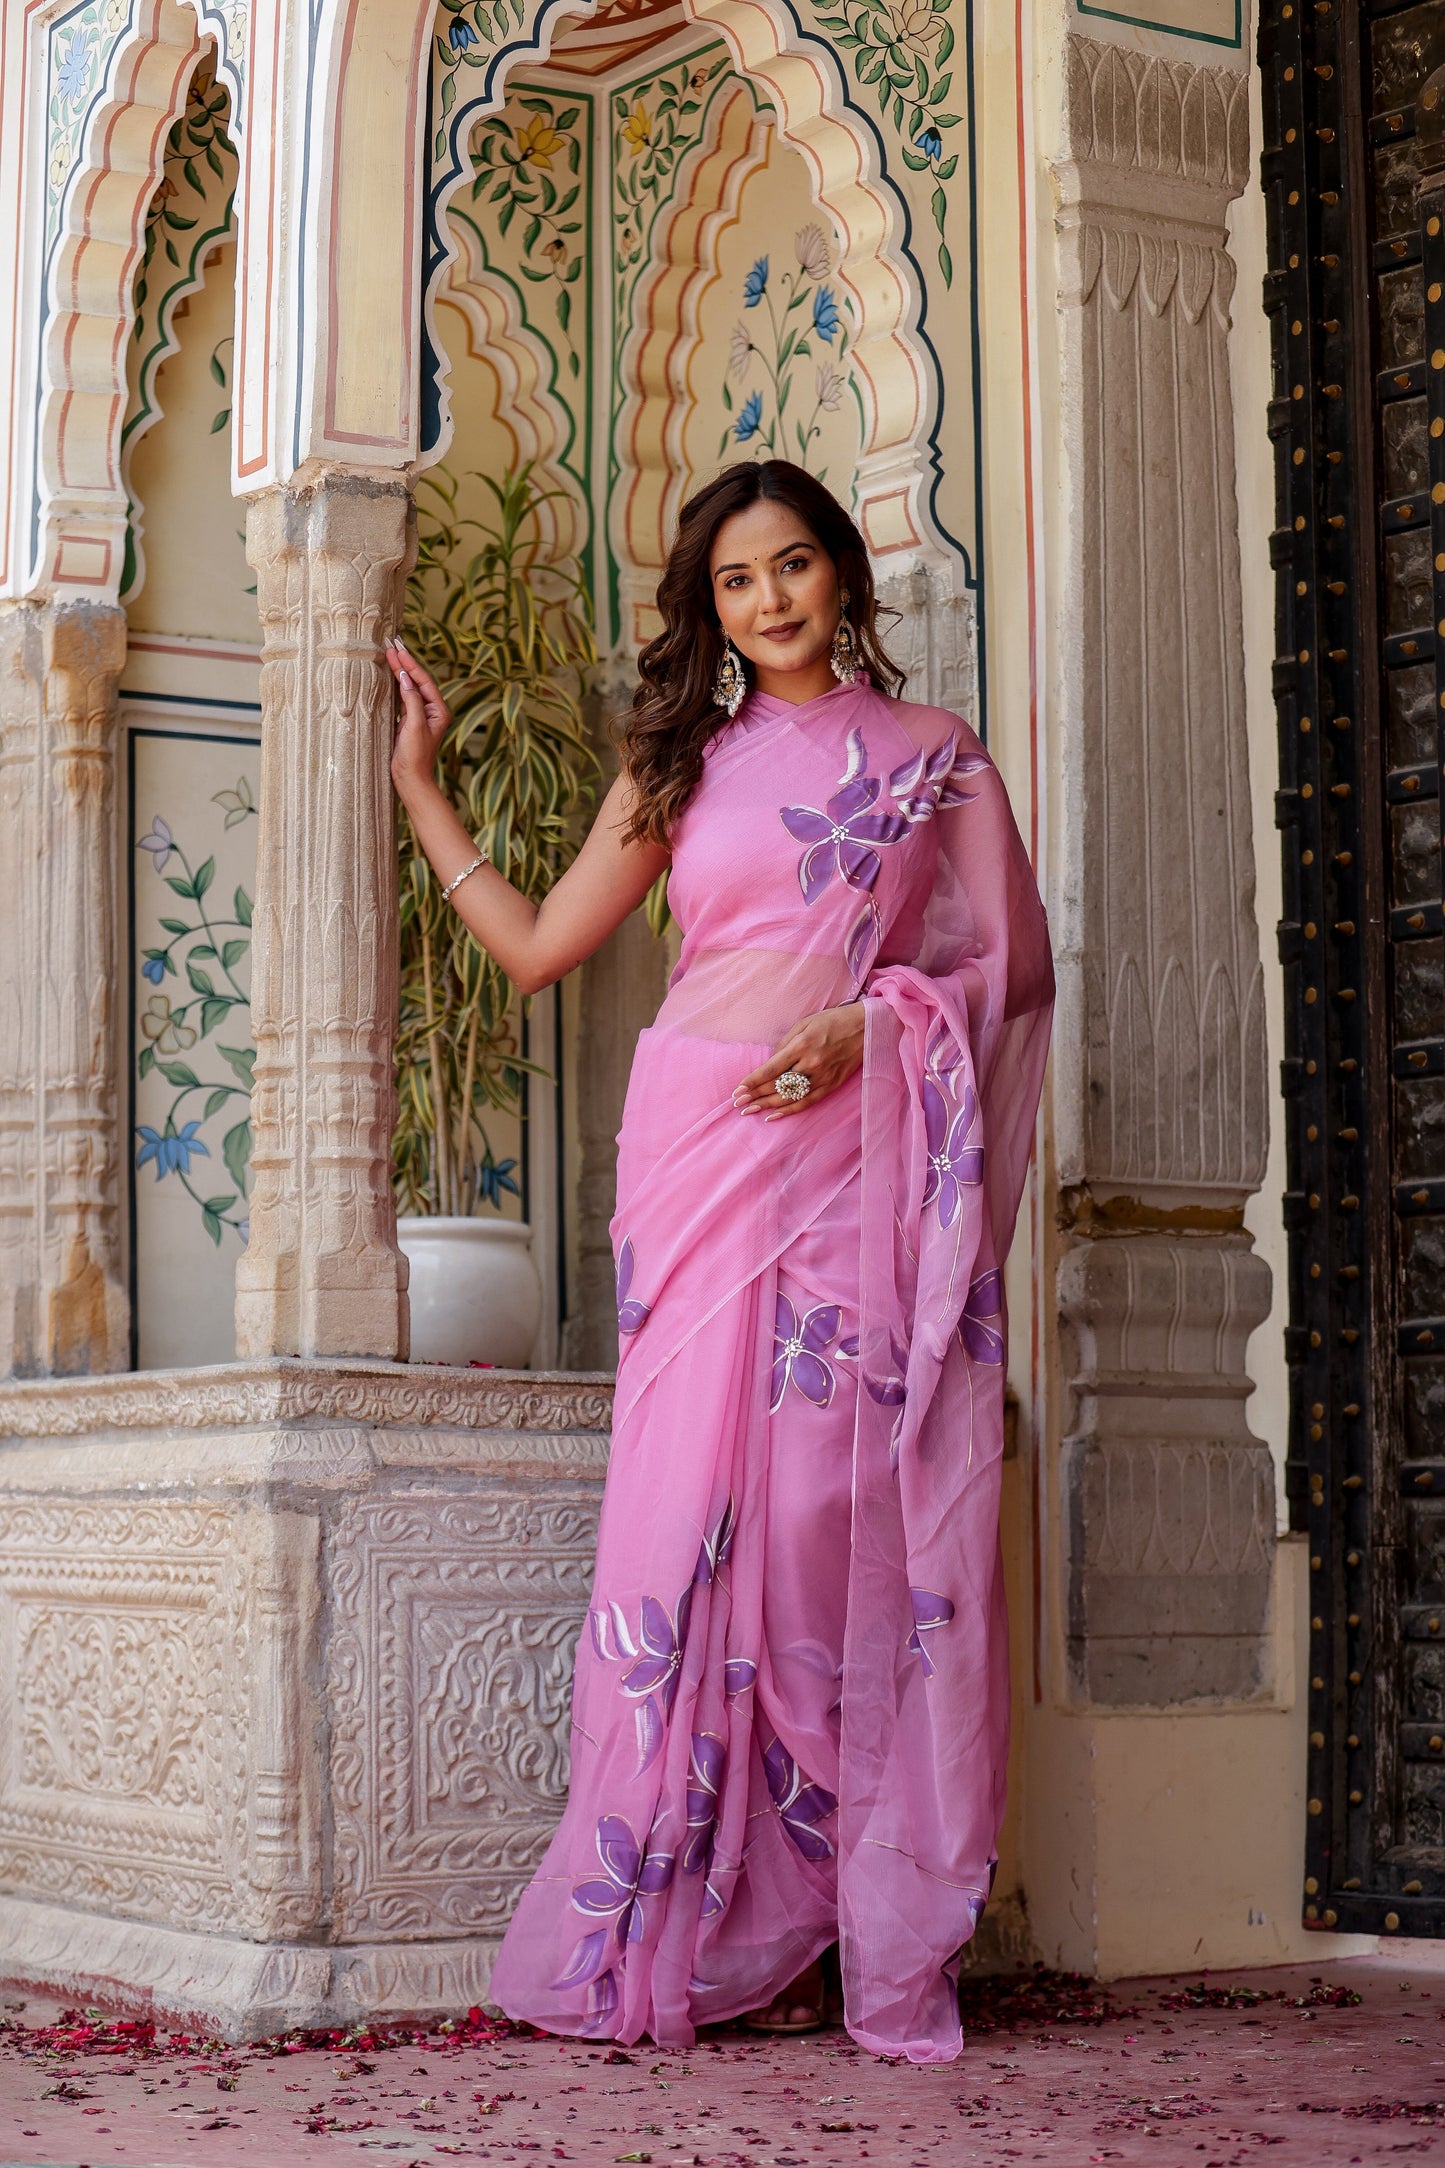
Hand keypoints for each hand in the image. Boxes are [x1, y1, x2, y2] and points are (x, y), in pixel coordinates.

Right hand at [384, 636, 450, 803]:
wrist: (410, 780)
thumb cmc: (415, 756)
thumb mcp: (414, 726)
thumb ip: (411, 699)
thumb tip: (405, 677)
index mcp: (438, 710)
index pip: (423, 680)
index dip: (409, 663)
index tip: (396, 648)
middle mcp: (431, 710)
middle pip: (417, 680)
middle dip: (404, 662)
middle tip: (391, 643)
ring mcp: (419, 715)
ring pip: (409, 687)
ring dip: (399, 670)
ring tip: (389, 653)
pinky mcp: (407, 721)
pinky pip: (401, 697)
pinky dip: (394, 684)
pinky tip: (388, 674)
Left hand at [732, 1002, 864, 1119]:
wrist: (866, 1027)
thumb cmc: (832, 1021)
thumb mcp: (804, 1023)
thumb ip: (785, 1043)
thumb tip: (771, 1062)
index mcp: (802, 1045)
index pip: (771, 1068)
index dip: (753, 1081)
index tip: (738, 1090)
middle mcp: (811, 1063)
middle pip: (778, 1085)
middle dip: (755, 1095)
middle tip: (737, 1104)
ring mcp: (823, 1077)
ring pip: (790, 1097)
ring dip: (767, 1106)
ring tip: (750, 1111)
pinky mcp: (832, 1085)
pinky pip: (807, 1102)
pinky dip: (790, 1111)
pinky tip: (774, 1116)